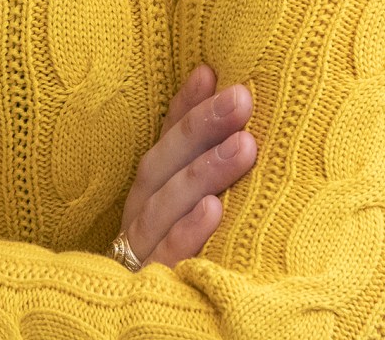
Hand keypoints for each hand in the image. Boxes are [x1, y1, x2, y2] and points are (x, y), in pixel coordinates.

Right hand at [118, 65, 256, 267]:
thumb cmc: (176, 257)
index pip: (165, 138)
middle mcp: (141, 214)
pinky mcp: (153, 284)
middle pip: (164, 163)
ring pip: (165, 203)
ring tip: (244, 145)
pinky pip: (169, 256)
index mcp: (150, 192)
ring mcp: (143, 249)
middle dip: (201, 127)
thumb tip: (232, 101)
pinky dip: (189, 232)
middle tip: (242, 98)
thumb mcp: (186, 208)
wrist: (143, 328)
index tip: (213, 70)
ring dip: (205, 170)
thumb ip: (200, 164)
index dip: (184, 105)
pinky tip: (216, 209)